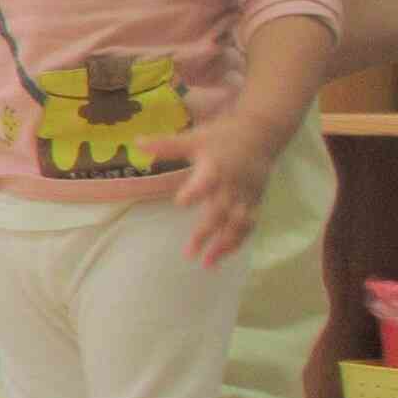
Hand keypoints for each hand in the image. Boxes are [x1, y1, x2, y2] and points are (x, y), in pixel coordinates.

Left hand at [146, 110, 284, 268]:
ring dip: (224, 245)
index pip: (207, 181)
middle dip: (206, 233)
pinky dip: (237, 242)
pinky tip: (221, 257)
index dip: (196, 191)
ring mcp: (246, 196)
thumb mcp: (193, 138)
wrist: (262, 133)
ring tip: (207, 264)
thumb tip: (136, 143)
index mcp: (216, 167)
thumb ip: (166, 145)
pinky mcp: (255, 202)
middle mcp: (232, 185)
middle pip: (221, 211)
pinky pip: (248, 225)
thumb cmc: (222, 137)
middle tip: (189, 253)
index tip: (182, 202)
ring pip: (238, 224)